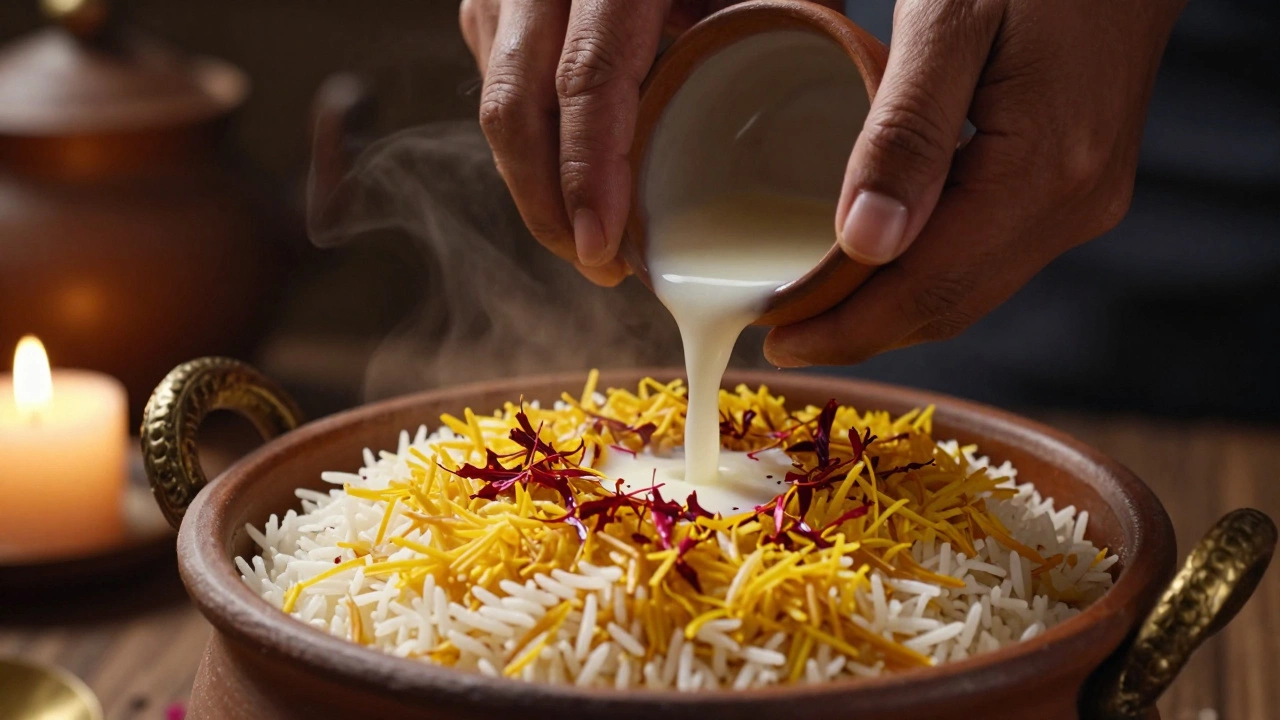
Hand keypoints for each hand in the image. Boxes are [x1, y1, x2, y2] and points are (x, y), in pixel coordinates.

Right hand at [459, 0, 841, 286]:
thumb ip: (792, 31)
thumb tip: (838, 156)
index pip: (586, 78)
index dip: (588, 173)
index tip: (604, 250)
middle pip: (515, 107)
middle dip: (547, 206)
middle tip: (600, 266)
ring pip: (497, 105)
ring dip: (536, 185)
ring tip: (593, 241)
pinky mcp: (493, 6)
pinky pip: (497, 88)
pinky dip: (533, 148)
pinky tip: (574, 185)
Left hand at [763, 0, 1185, 366]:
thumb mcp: (948, 20)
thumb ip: (906, 131)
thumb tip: (866, 242)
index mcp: (1042, 170)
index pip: (929, 288)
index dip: (847, 329)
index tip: (778, 343)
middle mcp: (1072, 203)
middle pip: (951, 304)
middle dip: (860, 332)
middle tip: (781, 336)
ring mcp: (1082, 199)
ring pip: (971, 290)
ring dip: (891, 312)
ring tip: (815, 313)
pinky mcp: (1076, 185)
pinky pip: (991, 257)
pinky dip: (927, 275)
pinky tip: (879, 268)